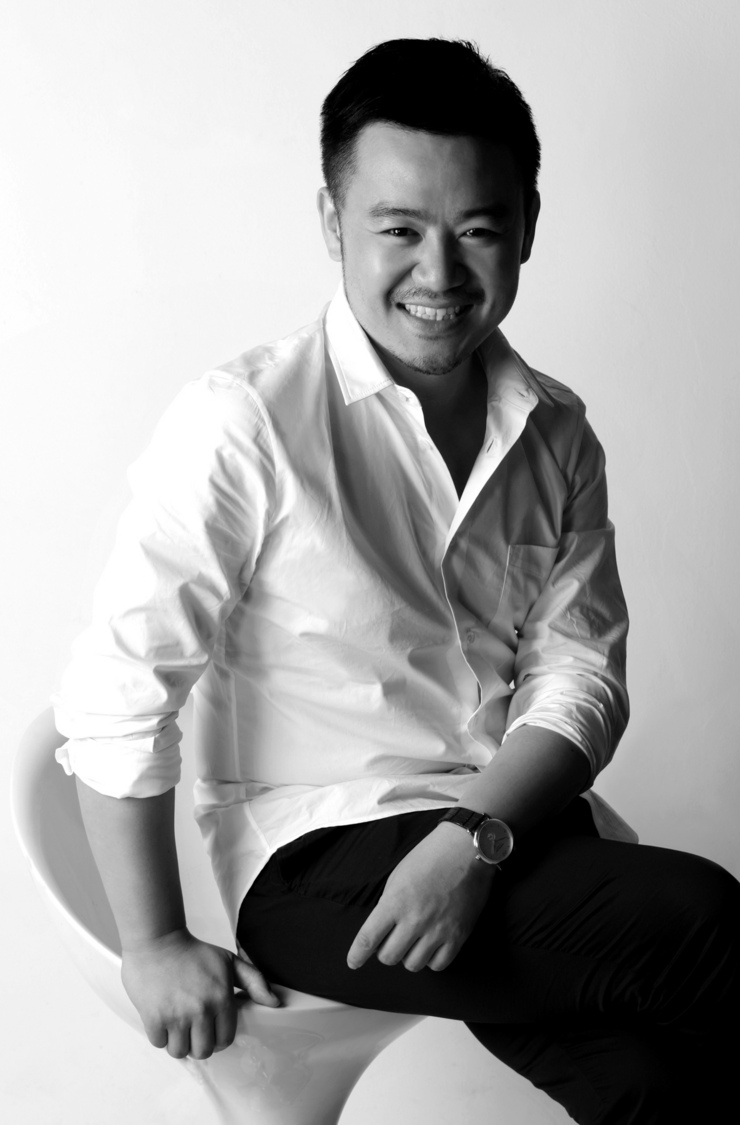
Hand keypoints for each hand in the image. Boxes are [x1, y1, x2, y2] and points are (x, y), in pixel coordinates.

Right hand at [121, 928, 279, 1058]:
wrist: (158, 941)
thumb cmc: (194, 953)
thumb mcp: (229, 962)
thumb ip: (254, 981)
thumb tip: (275, 1003)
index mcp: (221, 998)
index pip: (225, 1040)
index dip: (219, 1038)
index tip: (211, 1029)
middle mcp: (201, 1010)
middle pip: (204, 1051)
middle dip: (199, 1044)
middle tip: (194, 1030)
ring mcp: (176, 1016)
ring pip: (181, 1052)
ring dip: (179, 1043)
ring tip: (178, 1026)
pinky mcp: (154, 1018)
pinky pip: (160, 1043)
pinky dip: (161, 1036)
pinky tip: (163, 1019)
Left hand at [346, 824, 496, 972]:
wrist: (466, 849)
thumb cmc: (430, 857)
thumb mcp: (398, 875)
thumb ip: (388, 904)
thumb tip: (383, 929)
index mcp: (396, 901)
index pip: (369, 938)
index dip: (357, 955)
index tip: (353, 962)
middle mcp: (415, 920)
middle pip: (389, 957)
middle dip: (385, 951)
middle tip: (391, 940)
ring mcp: (438, 930)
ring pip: (412, 965)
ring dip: (408, 956)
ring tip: (413, 941)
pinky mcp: (458, 935)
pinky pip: (438, 964)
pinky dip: (430, 959)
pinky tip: (430, 946)